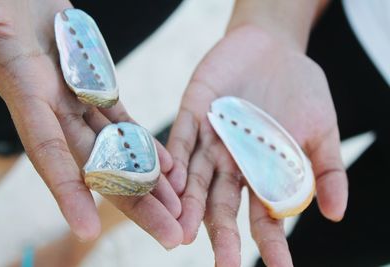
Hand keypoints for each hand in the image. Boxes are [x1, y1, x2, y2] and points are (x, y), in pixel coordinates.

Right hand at [0, 0, 181, 247]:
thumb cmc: (0, 2)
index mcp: (25, 91)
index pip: (49, 149)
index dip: (66, 189)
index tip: (88, 228)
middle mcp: (52, 107)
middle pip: (97, 165)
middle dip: (135, 203)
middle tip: (169, 236)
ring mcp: (76, 101)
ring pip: (118, 150)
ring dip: (150, 182)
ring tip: (179, 209)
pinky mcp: (95, 89)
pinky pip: (124, 124)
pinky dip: (146, 146)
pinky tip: (169, 168)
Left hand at [167, 25, 347, 265]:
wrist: (273, 47)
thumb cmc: (300, 89)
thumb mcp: (322, 128)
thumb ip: (325, 169)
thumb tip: (336, 213)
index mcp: (262, 171)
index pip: (266, 216)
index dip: (273, 243)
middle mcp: (232, 162)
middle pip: (224, 205)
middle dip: (224, 234)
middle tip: (225, 265)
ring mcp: (211, 139)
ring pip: (198, 178)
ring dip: (191, 205)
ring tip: (186, 233)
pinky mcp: (195, 112)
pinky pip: (183, 139)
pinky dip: (179, 159)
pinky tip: (176, 181)